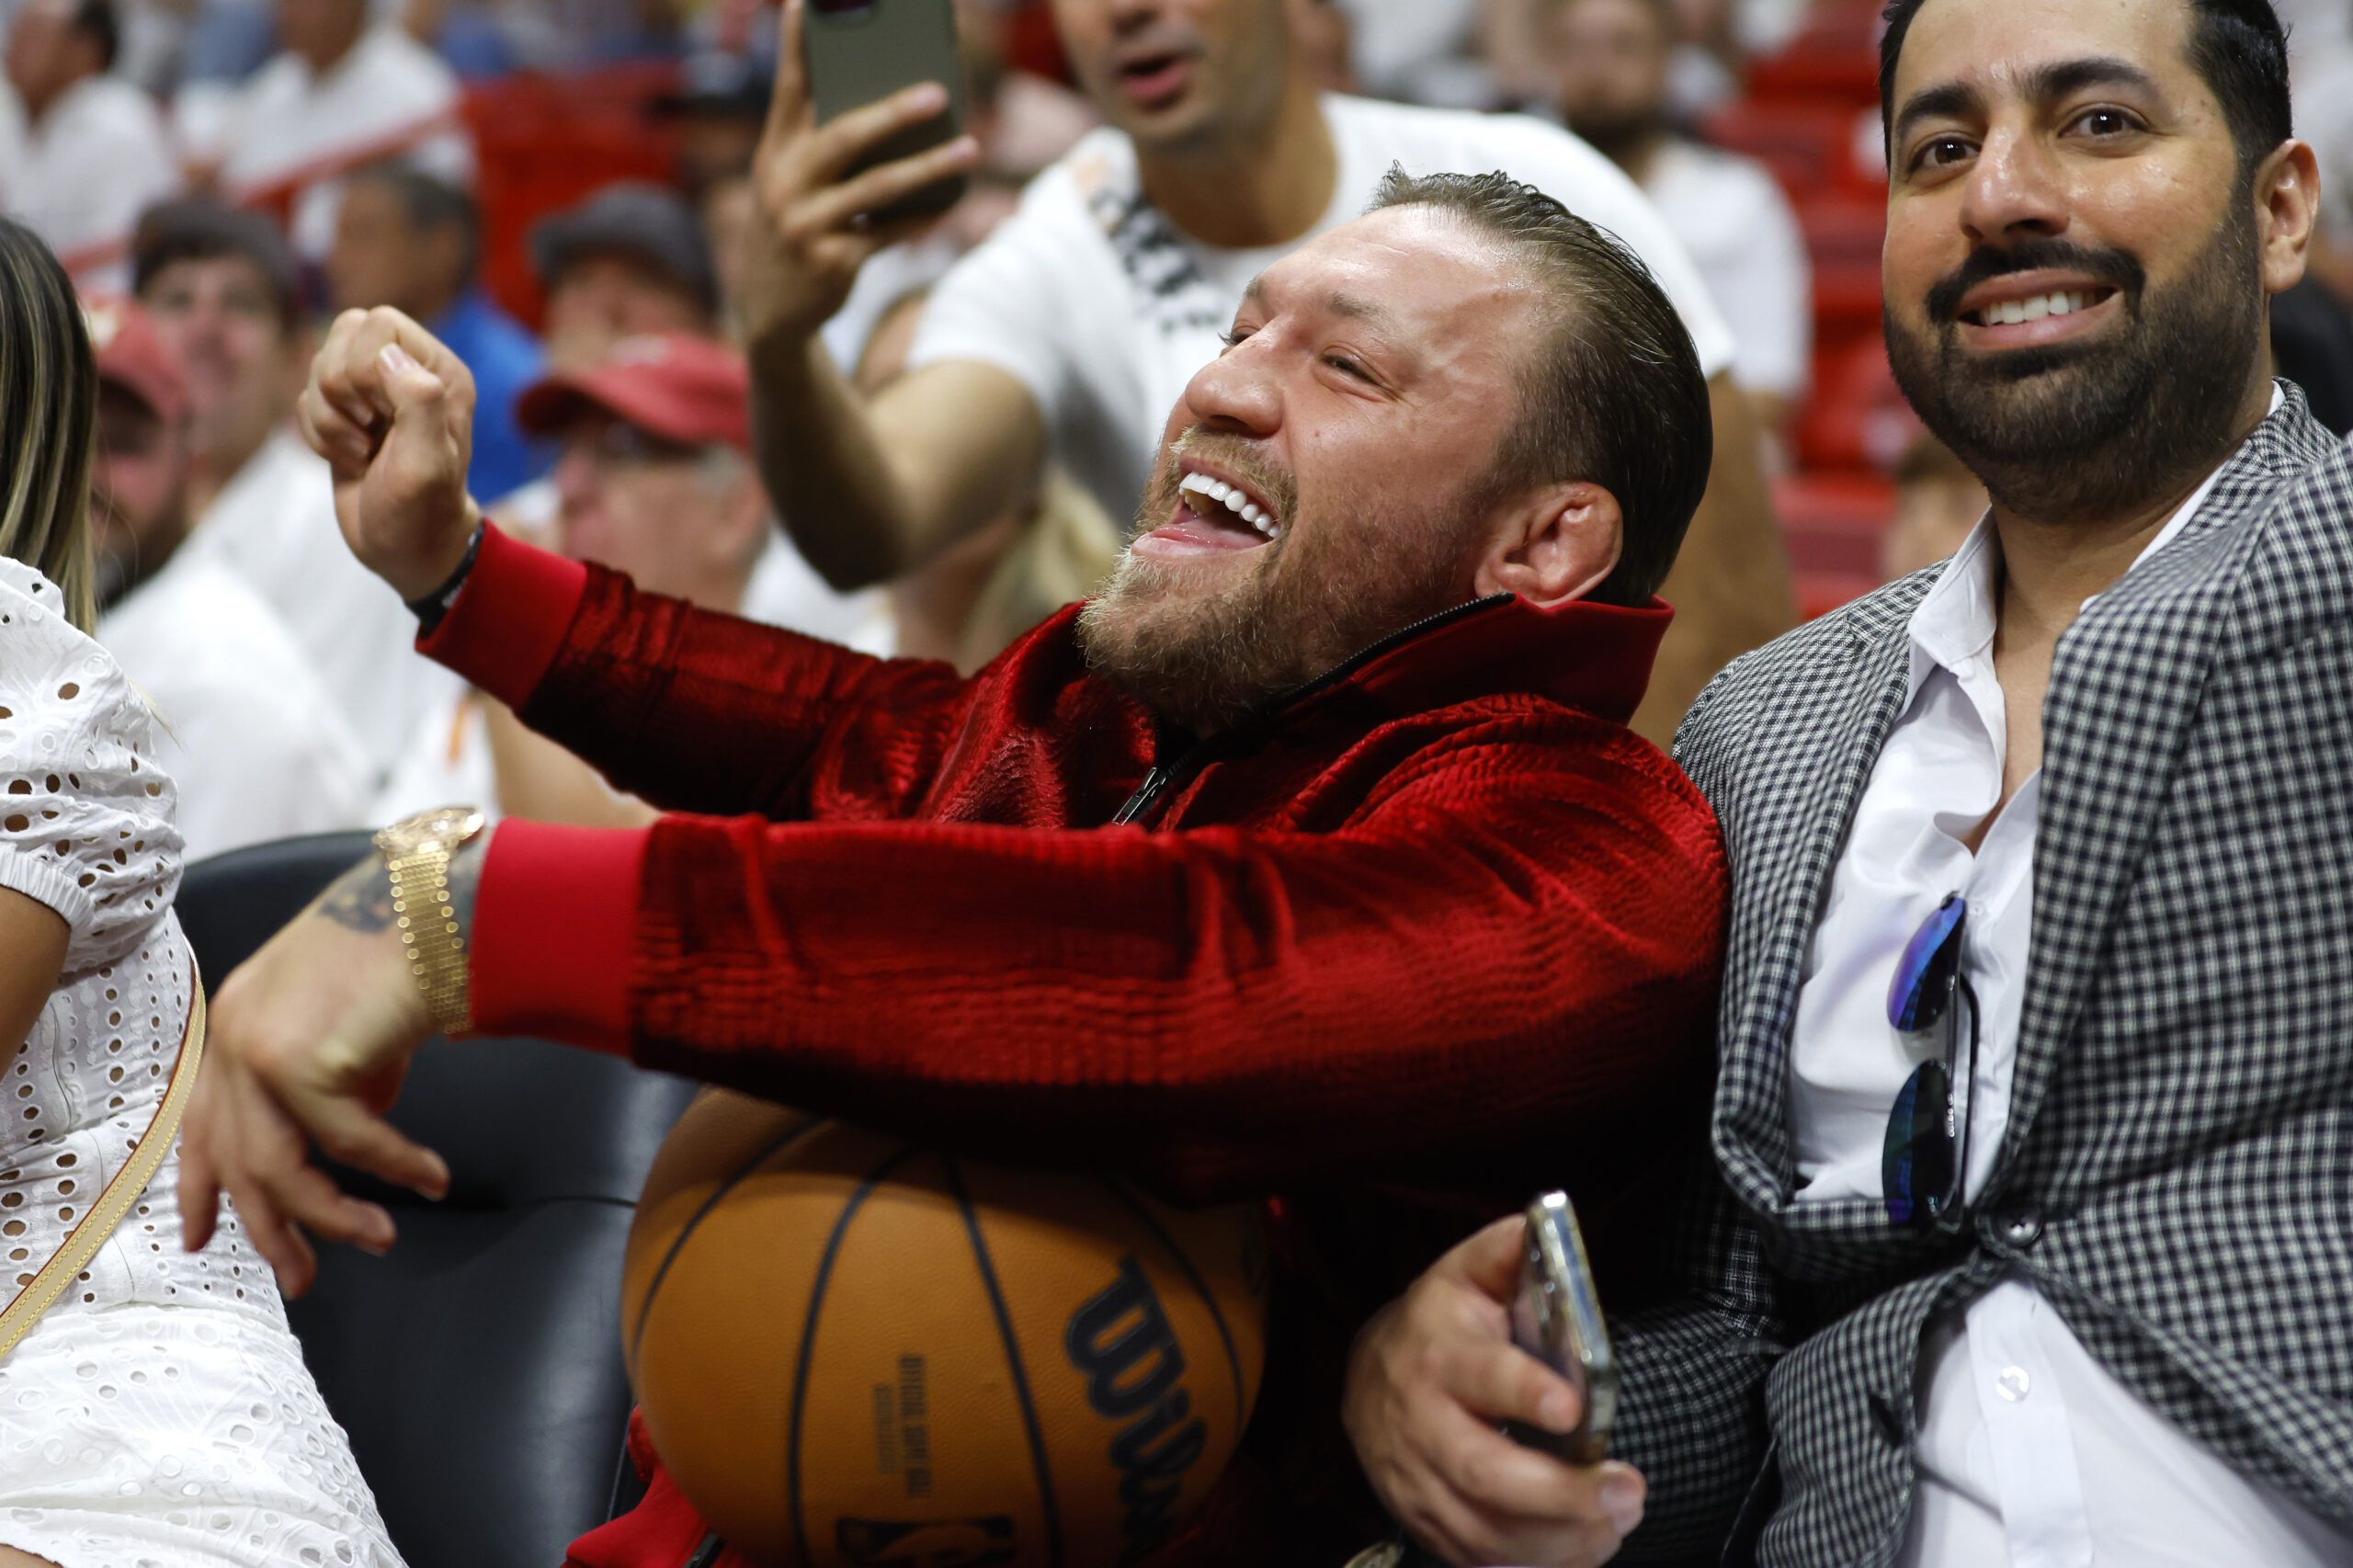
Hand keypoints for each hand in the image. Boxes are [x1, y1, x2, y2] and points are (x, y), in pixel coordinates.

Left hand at [178, 853, 456, 1296]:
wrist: (435, 903)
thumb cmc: (409, 949)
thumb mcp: (353, 1023)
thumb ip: (338, 1076)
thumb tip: (357, 1123)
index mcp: (237, 1023)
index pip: (203, 1124)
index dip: (202, 1186)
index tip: (200, 1238)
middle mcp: (233, 1037)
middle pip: (238, 1161)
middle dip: (271, 1230)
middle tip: (302, 1279)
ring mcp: (258, 1049)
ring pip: (282, 1168)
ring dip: (333, 1215)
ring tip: (380, 1238)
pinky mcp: (301, 1061)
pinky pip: (350, 1142)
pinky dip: (395, 1166)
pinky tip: (430, 1178)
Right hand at [298, 306, 480, 600]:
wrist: (406, 549)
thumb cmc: (422, 511)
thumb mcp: (428, 463)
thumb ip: (420, 403)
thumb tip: (388, 357)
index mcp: (439, 371)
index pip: (380, 322)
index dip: (365, 366)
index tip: (380, 416)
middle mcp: (408, 371)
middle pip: (343, 332)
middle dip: (339, 388)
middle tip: (368, 430)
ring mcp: (374, 391)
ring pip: (319, 364)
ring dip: (327, 416)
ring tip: (361, 451)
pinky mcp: (344, 413)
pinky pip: (304, 398)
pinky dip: (317, 433)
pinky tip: (348, 459)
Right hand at [740, 0, 981, 351]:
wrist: (771, 313)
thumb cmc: (794, 231)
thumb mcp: (791, 186)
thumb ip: (822, 148)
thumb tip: (894, 109)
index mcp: (775, 154)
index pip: (789, 91)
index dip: (797, 47)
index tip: (806, 1)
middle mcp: (784, 184)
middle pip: (845, 137)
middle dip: (893, 113)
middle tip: (937, 92)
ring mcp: (806, 225)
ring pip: (878, 189)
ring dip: (929, 168)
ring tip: (968, 149)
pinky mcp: (831, 263)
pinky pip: (888, 234)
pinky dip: (920, 220)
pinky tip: (950, 206)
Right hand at [1344, 1217, 1647, 1566]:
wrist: (1371, 1377)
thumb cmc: (1442, 1322)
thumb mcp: (1468, 1273)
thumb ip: (1508, 1251)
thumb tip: (1544, 1222)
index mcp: (1439, 1352)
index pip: (1480, 1376)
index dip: (1524, 1393)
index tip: (1574, 1407)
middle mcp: (1420, 1421)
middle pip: (1483, 1472)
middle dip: (1560, 1492)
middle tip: (1627, 1490)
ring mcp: (1416, 1480)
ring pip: (1484, 1529)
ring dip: (1559, 1538)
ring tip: (1619, 1518)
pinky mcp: (1424, 1521)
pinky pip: (1479, 1558)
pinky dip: (1537, 1563)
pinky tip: (1586, 1544)